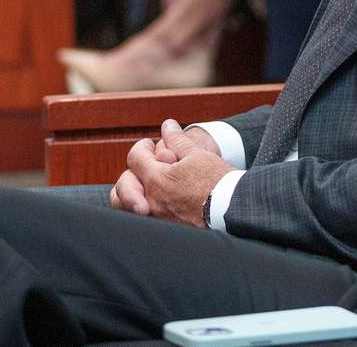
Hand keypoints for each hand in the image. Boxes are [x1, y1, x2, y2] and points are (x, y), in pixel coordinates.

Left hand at [110, 120, 228, 225]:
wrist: (233, 210)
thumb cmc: (217, 182)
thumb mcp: (198, 155)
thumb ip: (178, 140)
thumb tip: (167, 126)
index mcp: (157, 180)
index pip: (135, 158)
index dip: (142, 147)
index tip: (149, 145)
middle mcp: (151, 202)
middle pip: (123, 185)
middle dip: (132, 172)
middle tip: (147, 166)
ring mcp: (156, 219)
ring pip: (125, 207)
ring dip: (130, 193)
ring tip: (145, 186)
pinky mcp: (164, 231)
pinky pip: (140, 220)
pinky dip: (141, 208)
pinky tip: (154, 202)